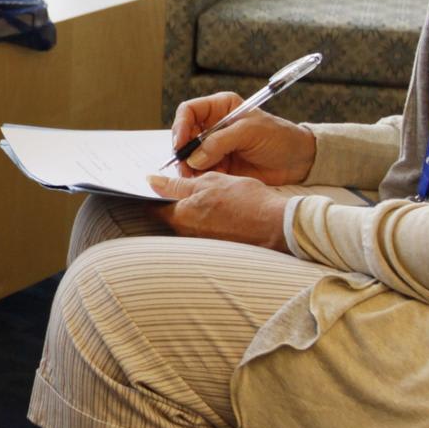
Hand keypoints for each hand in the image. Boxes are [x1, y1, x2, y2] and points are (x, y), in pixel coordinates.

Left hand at [147, 170, 289, 249]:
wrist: (276, 225)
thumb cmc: (245, 200)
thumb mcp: (210, 182)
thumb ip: (178, 184)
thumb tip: (152, 181)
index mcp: (180, 217)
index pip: (153, 207)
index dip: (152, 193)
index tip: (155, 182)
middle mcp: (186, 235)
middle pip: (169, 216)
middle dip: (171, 201)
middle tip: (180, 183)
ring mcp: (201, 243)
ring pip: (187, 223)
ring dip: (191, 209)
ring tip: (205, 194)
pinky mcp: (216, 246)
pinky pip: (203, 230)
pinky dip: (205, 219)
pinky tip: (218, 208)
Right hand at [170, 92, 315, 183]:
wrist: (298, 161)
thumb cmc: (279, 137)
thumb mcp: (250, 132)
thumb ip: (220, 142)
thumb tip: (194, 157)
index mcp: (220, 108)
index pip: (189, 111)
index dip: (180, 125)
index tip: (180, 143)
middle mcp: (213, 126)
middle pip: (184, 136)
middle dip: (183, 152)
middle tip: (186, 166)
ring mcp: (215, 147)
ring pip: (189, 156)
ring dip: (190, 167)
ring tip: (198, 177)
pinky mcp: (219, 166)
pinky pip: (200, 171)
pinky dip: (200, 177)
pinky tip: (210, 181)